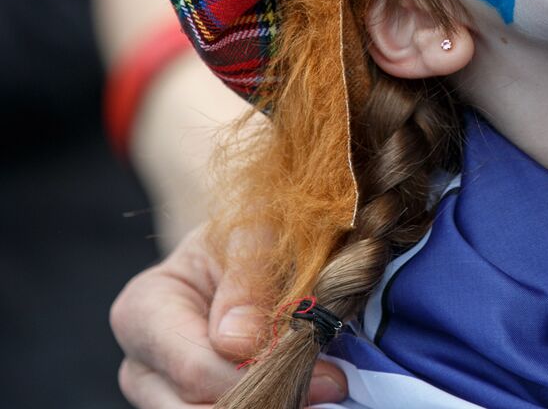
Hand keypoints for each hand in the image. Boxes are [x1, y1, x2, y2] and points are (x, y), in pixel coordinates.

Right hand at [110, 226, 348, 406]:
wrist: (253, 248)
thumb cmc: (251, 235)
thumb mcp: (254, 234)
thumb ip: (248, 280)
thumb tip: (238, 343)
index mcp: (142, 313)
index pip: (196, 369)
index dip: (262, 374)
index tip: (325, 371)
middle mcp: (141, 366)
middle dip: (267, 399)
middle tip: (329, 386)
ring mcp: (162, 397)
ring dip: (272, 403)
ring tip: (320, 386)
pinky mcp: (194, 406)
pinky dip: (273, 404)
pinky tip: (307, 393)